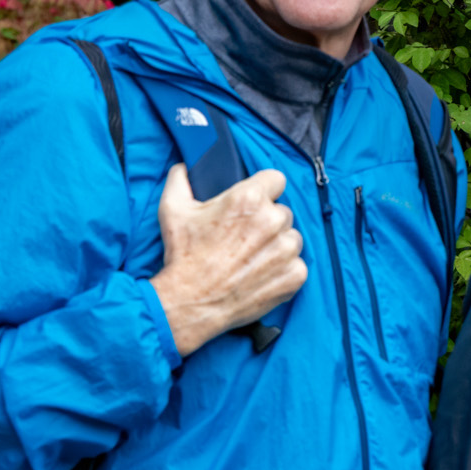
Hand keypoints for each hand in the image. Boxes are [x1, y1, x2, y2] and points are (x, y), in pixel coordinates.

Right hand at [149, 165, 305, 356]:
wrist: (191, 302)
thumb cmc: (183, 256)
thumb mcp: (173, 209)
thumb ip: (181, 179)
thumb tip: (185, 167)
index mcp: (249, 199)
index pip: (276, 179)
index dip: (265, 190)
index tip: (256, 202)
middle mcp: (273, 221)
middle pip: (283, 211)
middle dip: (268, 221)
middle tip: (245, 236)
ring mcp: (287, 249)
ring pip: (292, 237)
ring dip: (278, 245)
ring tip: (252, 258)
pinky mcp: (295, 275)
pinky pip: (297, 264)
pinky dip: (283, 270)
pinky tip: (260, 274)